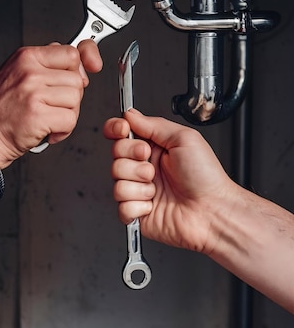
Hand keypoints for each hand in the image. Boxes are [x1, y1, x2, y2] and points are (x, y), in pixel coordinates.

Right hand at [0, 40, 102, 168]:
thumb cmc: (0, 109)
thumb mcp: (17, 73)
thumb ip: (46, 63)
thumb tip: (79, 58)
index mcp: (26, 57)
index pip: (71, 53)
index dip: (82, 65)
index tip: (88, 70)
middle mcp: (30, 72)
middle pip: (77, 79)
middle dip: (71, 97)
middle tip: (53, 106)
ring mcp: (34, 93)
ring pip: (75, 100)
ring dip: (67, 115)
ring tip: (48, 119)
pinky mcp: (39, 116)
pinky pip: (70, 120)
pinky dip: (63, 131)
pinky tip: (48, 131)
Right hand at [103, 109, 237, 253]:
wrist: (212, 211)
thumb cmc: (206, 177)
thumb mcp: (184, 138)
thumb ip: (154, 124)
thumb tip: (131, 115)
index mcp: (155, 147)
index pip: (122, 133)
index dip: (116, 129)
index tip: (122, 130)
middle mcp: (144, 167)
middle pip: (116, 154)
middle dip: (132, 156)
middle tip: (150, 161)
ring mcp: (140, 190)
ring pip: (116, 180)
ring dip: (137, 183)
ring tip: (156, 187)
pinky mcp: (137, 212)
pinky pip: (121, 206)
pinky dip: (137, 205)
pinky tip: (153, 204)